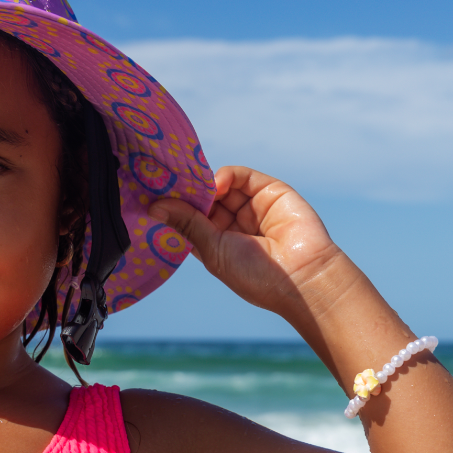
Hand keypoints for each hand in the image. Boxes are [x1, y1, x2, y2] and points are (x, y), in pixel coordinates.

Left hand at [149, 166, 345, 319]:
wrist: (303, 276)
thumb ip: (188, 224)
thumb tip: (154, 207)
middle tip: (161, 181)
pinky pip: (241, 177)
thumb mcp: (213, 250)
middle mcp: (230, 223)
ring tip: (189, 184)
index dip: (172, 207)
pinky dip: (225, 176)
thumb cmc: (255, 274)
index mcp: (214, 241)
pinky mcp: (268, 191)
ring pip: (218, 186)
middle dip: (184, 191)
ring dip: (202, 184)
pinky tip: (216, 184)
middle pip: (201, 198)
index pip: (187, 217)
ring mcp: (249, 206)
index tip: (149, 197)